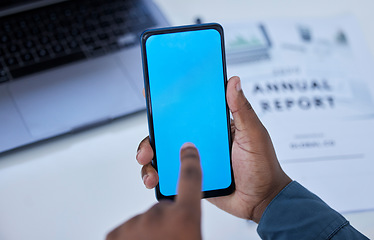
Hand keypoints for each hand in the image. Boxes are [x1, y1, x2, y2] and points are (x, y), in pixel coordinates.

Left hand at [107, 143, 201, 239]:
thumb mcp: (194, 236)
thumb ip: (189, 218)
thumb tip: (185, 216)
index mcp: (185, 218)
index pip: (190, 178)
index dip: (188, 160)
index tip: (187, 148)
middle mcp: (158, 216)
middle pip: (163, 204)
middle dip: (166, 216)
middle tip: (170, 233)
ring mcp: (135, 224)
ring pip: (146, 219)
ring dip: (151, 230)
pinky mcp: (116, 233)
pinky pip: (128, 228)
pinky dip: (135, 237)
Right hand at [136, 76, 291, 222]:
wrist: (261, 200)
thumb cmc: (263, 166)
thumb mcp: (254, 134)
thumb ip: (242, 109)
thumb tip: (233, 81)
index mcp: (215, 125)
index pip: (189, 108)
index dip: (170, 101)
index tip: (154, 95)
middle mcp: (202, 139)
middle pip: (169, 131)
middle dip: (153, 134)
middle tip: (149, 143)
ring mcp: (194, 158)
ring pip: (164, 152)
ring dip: (150, 155)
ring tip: (147, 163)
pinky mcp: (191, 175)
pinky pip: (169, 172)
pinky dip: (157, 174)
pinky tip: (155, 179)